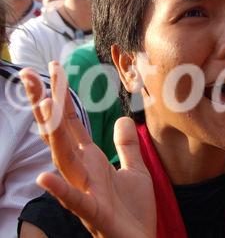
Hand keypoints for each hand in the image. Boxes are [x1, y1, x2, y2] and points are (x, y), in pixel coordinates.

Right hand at [20, 62, 155, 237]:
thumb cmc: (133, 211)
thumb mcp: (136, 171)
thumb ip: (126, 146)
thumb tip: (122, 119)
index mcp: (91, 161)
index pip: (72, 124)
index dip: (63, 98)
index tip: (53, 69)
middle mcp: (82, 172)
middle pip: (60, 133)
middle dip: (46, 105)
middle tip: (30, 74)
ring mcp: (85, 191)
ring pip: (62, 159)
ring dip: (51, 133)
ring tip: (41, 106)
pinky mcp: (94, 213)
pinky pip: (75, 200)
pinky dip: (60, 189)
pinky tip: (43, 176)